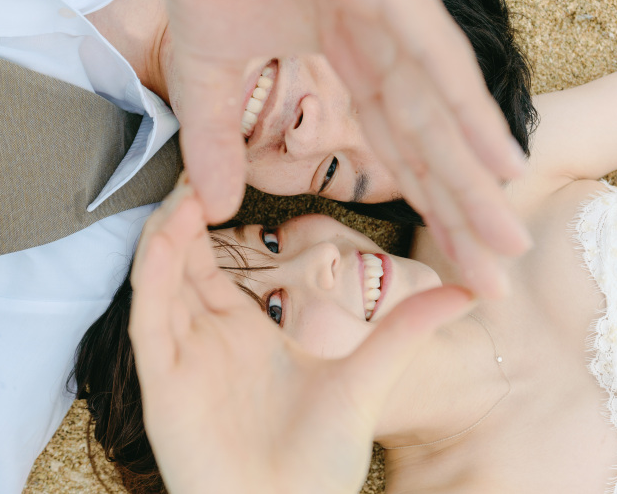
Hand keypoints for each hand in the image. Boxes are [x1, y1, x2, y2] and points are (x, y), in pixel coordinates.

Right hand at [129, 179, 474, 493]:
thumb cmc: (320, 460)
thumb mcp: (369, 377)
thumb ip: (405, 329)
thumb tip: (467, 292)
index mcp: (248, 331)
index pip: (221, 261)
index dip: (219, 216)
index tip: (235, 166)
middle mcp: (210, 336)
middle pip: (186, 258)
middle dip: (190, 209)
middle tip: (204, 155)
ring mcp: (183, 355)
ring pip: (163, 276)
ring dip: (170, 229)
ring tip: (189, 182)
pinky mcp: (163, 379)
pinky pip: (149, 315)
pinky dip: (154, 270)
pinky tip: (168, 231)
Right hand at [160, 0, 530, 298]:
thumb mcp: (207, 77)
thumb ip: (216, 141)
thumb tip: (216, 207)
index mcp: (348, 63)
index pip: (397, 149)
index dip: (426, 206)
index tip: (451, 262)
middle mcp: (382, 47)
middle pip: (430, 146)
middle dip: (462, 212)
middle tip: (497, 278)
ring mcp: (390, 17)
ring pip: (442, 113)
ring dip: (477, 179)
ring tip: (508, 243)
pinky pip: (434, 58)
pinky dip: (468, 110)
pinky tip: (500, 163)